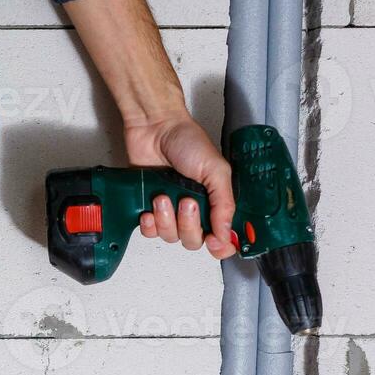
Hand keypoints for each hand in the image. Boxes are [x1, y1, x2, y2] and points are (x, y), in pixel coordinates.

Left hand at [124, 114, 235, 259]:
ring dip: (166, 220)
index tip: (215, 242)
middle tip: (186, 202)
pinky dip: (148, 224)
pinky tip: (148, 209)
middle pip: (194, 241)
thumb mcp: (216, 170)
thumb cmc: (186, 140)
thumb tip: (226, 233)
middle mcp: (194, 209)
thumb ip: (224, 203)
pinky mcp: (148, 207)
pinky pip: (149, 231)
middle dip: (189, 225)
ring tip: (162, 196)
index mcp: (214, 201)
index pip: (221, 237)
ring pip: (170, 237)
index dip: (220, 246)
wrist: (154, 127)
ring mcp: (170, 210)